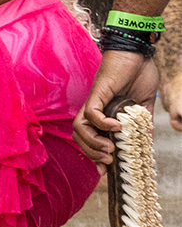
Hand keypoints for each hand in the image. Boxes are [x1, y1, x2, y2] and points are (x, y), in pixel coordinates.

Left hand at [72, 50, 160, 164]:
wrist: (137, 54)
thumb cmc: (139, 76)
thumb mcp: (143, 107)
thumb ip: (142, 125)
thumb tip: (147, 143)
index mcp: (104, 115)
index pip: (89, 138)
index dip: (93, 156)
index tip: (105, 171)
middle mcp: (95, 109)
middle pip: (79, 136)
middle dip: (91, 153)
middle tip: (109, 160)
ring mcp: (95, 101)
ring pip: (79, 127)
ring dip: (92, 142)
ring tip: (110, 149)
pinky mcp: (98, 93)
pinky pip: (92, 112)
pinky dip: (101, 123)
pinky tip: (116, 127)